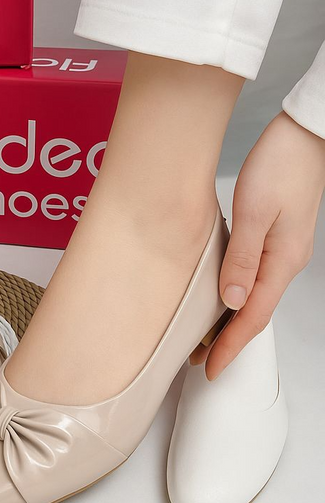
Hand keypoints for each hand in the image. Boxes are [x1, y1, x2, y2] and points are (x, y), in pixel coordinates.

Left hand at [191, 111, 324, 378]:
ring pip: (253, 297)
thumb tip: (233, 302)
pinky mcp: (275, 238)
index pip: (254, 317)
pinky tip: (219, 296)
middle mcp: (286, 262)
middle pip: (254, 313)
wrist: (303, 134)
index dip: (230, 346)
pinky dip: (235, 295)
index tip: (210, 368)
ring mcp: (283, 251)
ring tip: (202, 335)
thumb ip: (243, 258)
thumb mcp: (255, 212)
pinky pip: (254, 278)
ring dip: (229, 319)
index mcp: (283, 261)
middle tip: (198, 359)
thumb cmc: (280, 165)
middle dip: (227, 340)